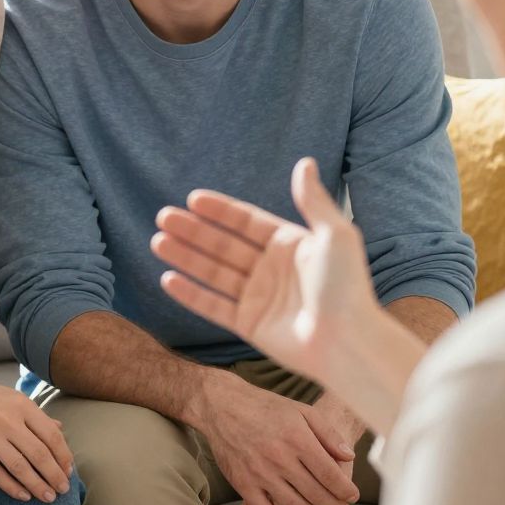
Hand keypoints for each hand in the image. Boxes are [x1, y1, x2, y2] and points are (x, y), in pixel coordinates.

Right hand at [0, 369, 74, 501]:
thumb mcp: (9, 397)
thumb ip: (34, 415)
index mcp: (21, 404)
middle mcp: (7, 420)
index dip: (64, 456)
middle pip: (40, 454)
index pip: (52, 435)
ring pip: (21, 468)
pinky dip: (13, 488)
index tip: (69, 471)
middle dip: (55, 476)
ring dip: (38, 486)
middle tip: (63, 491)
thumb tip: (60, 428)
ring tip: (48, 498)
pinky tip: (24, 496)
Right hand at [153, 158, 378, 395]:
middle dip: (194, 232)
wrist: (346, 341)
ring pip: (214, 273)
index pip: (247, 222)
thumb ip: (313, 201)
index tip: (192, 199)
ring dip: (186, 257)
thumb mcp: (334, 235)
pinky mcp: (249, 325)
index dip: (220, 211)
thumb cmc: (345, 287)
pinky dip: (191, 294)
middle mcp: (271, 270)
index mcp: (290, 245)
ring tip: (157, 242)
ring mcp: (258, 298)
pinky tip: (168, 279)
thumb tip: (303, 163)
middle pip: (224, 245)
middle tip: (164, 217)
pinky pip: (214, 306)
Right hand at [195, 373, 358, 504]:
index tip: (351, 495)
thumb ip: (328, 434)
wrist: (223, 407)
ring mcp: (260, 474)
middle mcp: (280, 458)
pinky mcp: (243, 485)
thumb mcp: (303, 411)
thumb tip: (348, 456)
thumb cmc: (265, 408)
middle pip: (316, 494)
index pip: (330, 474)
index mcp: (297, 439)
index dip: (345, 490)